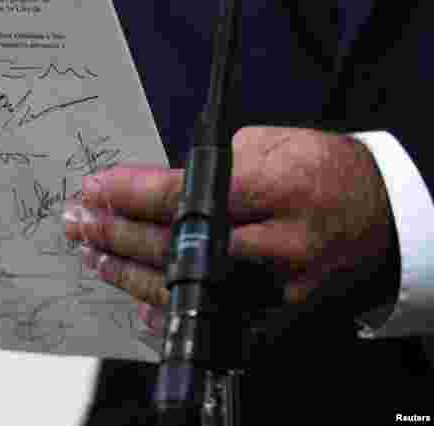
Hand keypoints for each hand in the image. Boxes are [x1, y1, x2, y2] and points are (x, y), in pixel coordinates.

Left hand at [63, 126, 394, 329]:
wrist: (382, 214)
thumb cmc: (323, 169)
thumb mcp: (271, 144)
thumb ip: (213, 169)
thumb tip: (152, 186)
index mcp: (276, 189)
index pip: (184, 196)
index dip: (130, 194)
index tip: (93, 187)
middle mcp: (277, 243)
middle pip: (177, 246)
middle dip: (116, 234)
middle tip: (78, 222)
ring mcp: (280, 285)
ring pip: (188, 287)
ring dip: (131, 273)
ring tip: (93, 255)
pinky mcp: (280, 311)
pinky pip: (214, 315)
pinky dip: (171, 310)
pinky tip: (135, 302)